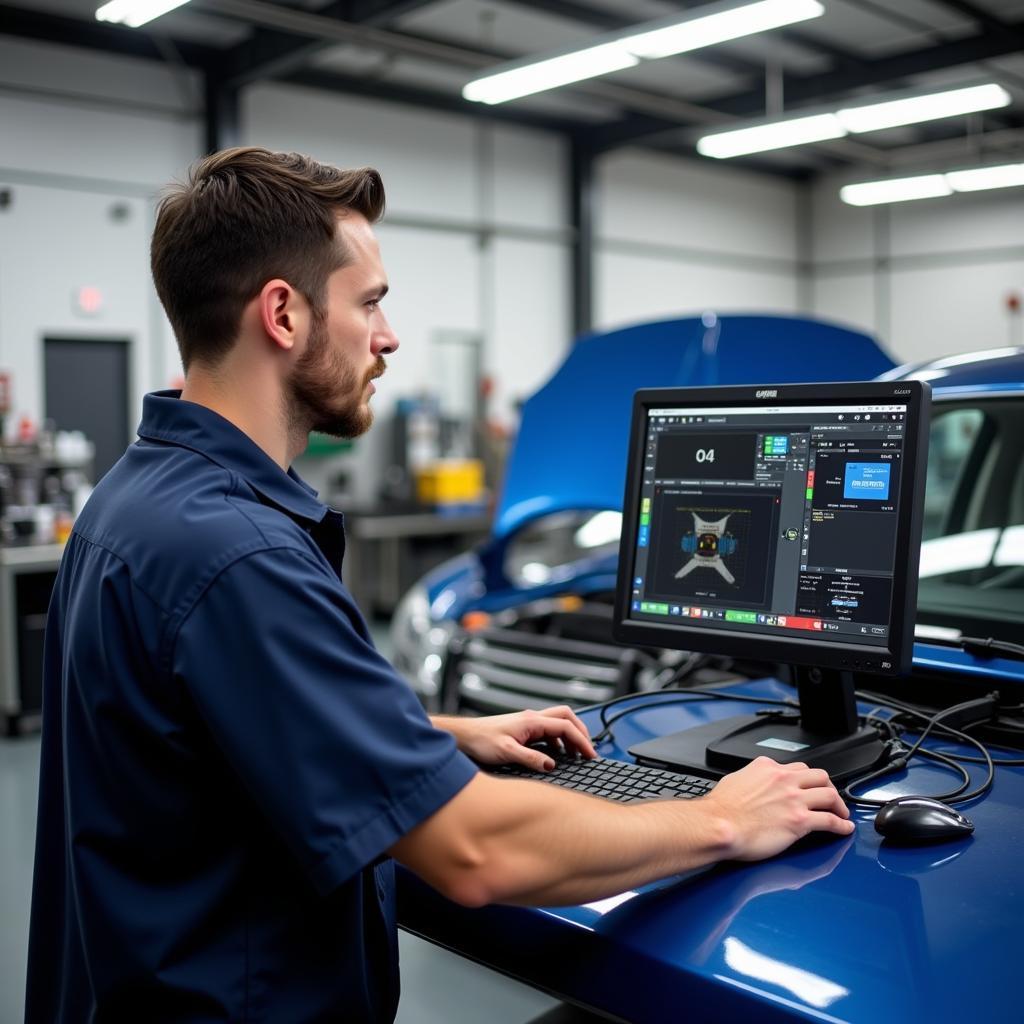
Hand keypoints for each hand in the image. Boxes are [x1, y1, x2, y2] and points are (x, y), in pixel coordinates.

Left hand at [439, 706, 596, 770]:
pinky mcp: (523, 729)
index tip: (590, 754)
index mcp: (532, 721)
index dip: (581, 740)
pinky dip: (557, 742)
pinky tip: (555, 755)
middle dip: (580, 732)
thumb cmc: (481, 740)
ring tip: (575, 755)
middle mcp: (533, 718)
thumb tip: (551, 764)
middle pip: (566, 717)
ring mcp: (528, 723)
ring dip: (569, 737)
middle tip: (587, 751)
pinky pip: (548, 732)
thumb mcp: (506, 752)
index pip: (566, 726)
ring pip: (558, 723)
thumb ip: (530, 759)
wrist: (464, 736)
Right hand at [703, 756, 854, 860]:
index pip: (797, 767)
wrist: (720, 825)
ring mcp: (794, 799)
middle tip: (830, 797)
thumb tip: (752, 785)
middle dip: (828, 787)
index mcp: (767, 768)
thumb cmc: (721, 809)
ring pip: (829, 795)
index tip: (809, 786)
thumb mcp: (735, 780)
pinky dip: (841, 825)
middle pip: (819, 776)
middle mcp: (784, 780)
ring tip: (841, 813)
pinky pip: (830, 820)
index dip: (806, 778)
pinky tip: (845, 828)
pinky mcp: (800, 821)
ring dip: (839, 805)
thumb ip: (750, 778)